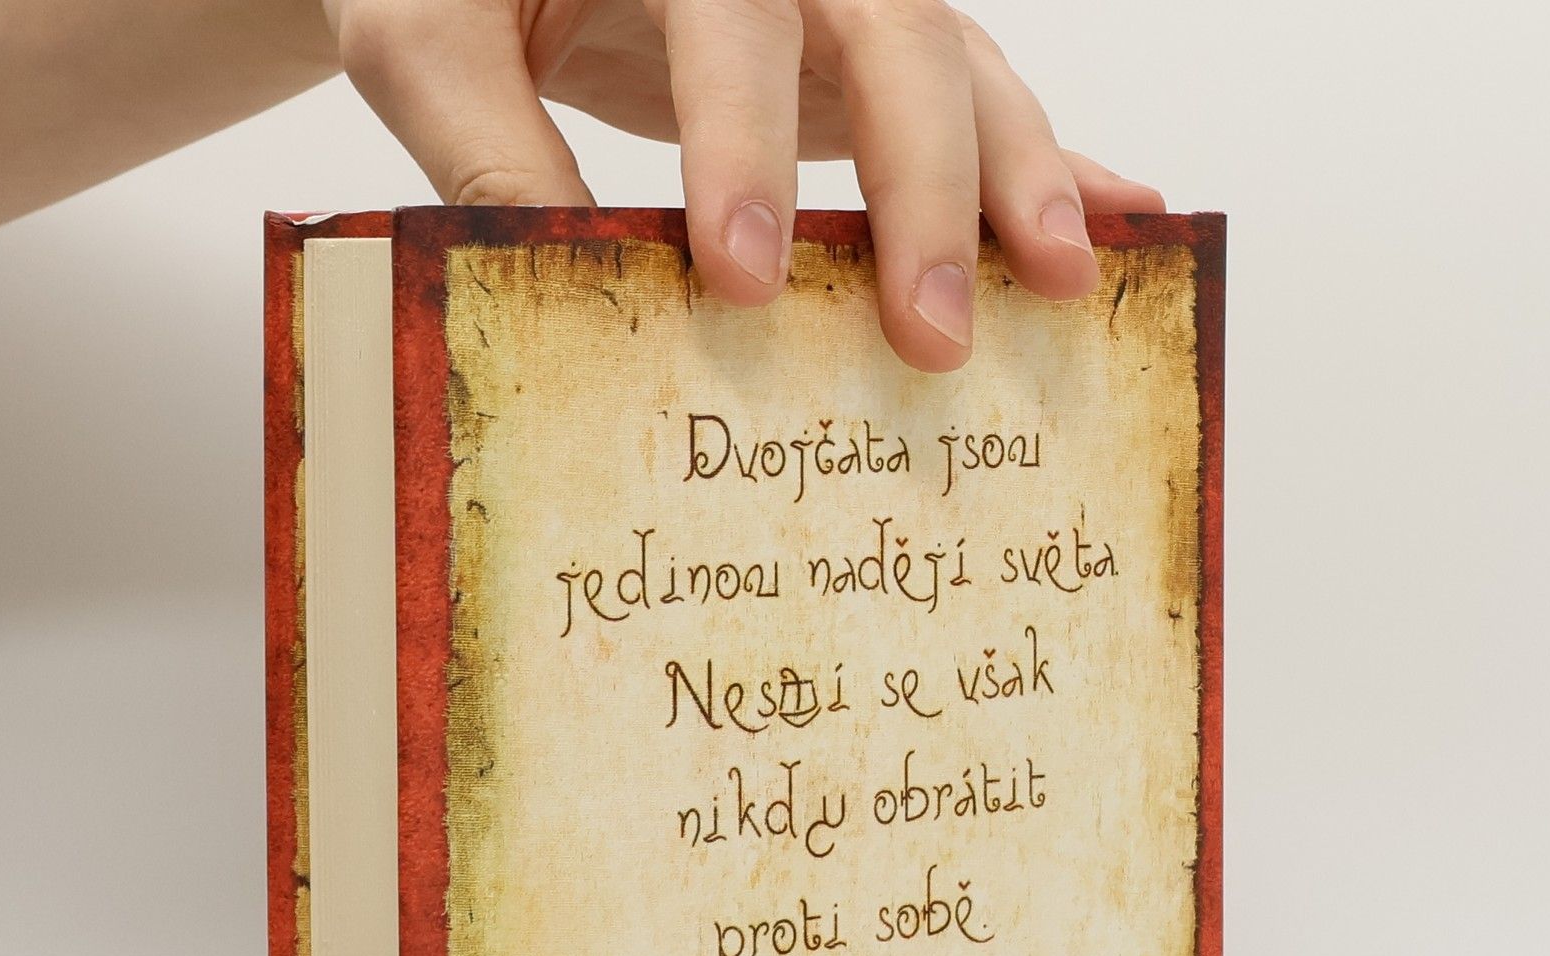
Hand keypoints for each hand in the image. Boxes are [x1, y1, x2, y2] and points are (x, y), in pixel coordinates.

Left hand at [321, 0, 1164, 370]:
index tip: (744, 278)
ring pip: (957, 62)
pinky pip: (973, 93)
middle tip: (927, 330)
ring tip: (1061, 281)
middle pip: (892, 34)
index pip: (729, 22)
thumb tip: (568, 297)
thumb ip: (487, 149)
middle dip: (921, 186)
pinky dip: (1050, 158)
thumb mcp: (428, 44)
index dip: (743, 147)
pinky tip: (1121, 213)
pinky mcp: (865, 54)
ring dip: (1017, 177)